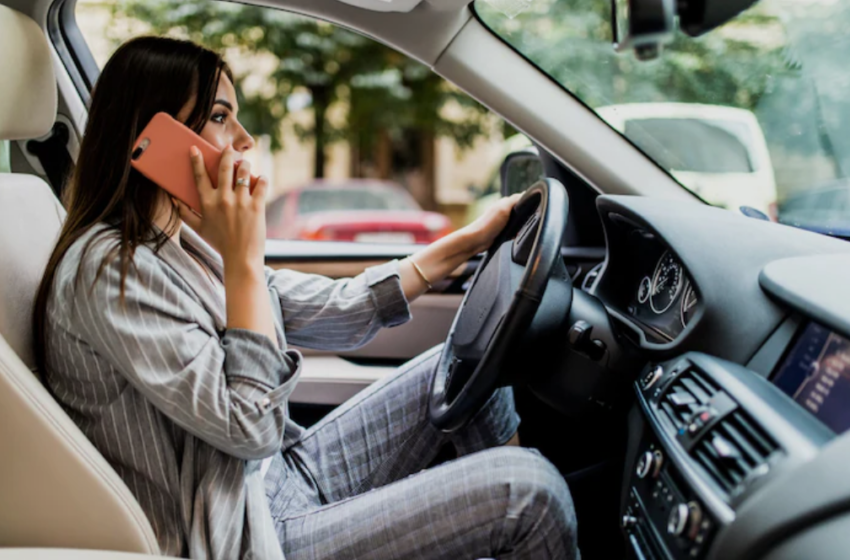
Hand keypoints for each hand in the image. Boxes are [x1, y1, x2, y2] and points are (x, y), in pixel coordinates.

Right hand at [174, 146, 268, 269]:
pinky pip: (261, 185)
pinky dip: (261, 180)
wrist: (240, 258)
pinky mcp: (257, 206)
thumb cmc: (220, 243)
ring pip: (243, 173)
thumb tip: (173, 199)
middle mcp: (223, 199)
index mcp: (207, 203)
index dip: (196, 160)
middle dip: (226, 155)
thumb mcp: (199, 229)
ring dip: (245, 165)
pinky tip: (260, 179)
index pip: (200, 176)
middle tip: (228, 148)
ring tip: (245, 163)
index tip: (195, 148)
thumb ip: (184, 213)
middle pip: (225, 168)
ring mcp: (241, 202)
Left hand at [460, 193, 522, 254]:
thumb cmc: (488, 224)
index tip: (532, 209)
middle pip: (520, 211)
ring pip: (518, 222)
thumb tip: (524, 193)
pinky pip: (513, 231)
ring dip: (520, 226)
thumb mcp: (503, 209)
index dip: (527, 203)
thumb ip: (514, 200)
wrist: (477, 240)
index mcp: (504, 203)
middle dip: (525, 216)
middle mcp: (503, 211)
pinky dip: (515, 233)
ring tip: (519, 229)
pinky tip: (514, 235)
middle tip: (526, 221)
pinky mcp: (501, 231)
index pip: (520, 199)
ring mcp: (502, 221)